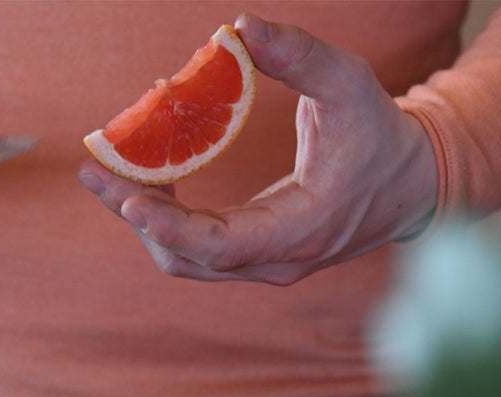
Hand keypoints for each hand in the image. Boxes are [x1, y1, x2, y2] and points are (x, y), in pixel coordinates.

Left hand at [78, 13, 437, 284]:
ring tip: (111, 172)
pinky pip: (196, 249)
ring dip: (145, 221)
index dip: (172, 227)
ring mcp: (262, 266)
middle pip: (188, 258)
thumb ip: (299, 56)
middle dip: (137, 216)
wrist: (407, 188)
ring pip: (186, 260)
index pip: (223, 246)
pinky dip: (167, 219)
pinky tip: (151, 178)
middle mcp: (276, 262)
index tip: (128, 199)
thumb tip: (239, 26)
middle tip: (94, 173)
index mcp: (302, 230)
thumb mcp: (350, 84)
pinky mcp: (253, 258)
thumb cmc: (380, 136)